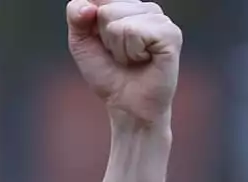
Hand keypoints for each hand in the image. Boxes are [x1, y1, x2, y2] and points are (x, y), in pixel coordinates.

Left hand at [67, 0, 181, 126]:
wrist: (127, 105)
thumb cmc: (108, 73)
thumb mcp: (81, 42)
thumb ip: (76, 16)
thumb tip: (88, 6)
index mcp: (128, 6)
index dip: (91, 23)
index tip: (102, 43)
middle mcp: (147, 8)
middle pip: (106, 10)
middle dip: (105, 39)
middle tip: (119, 55)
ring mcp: (161, 20)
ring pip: (119, 23)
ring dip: (118, 49)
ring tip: (131, 59)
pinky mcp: (171, 34)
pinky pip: (134, 32)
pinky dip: (132, 52)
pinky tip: (144, 60)